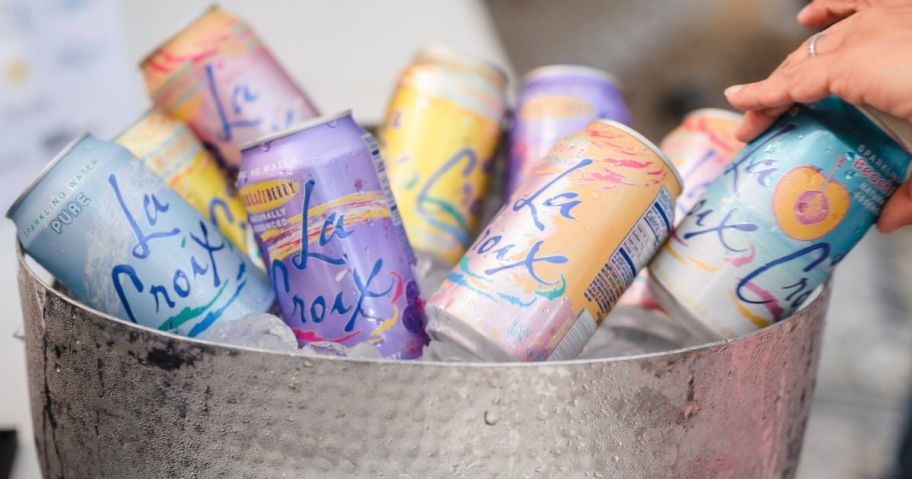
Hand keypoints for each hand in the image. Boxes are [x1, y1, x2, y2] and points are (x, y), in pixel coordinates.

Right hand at [722, 1, 911, 231]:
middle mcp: (874, 33)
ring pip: (833, 30)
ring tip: (780, 77)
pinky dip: (834, 4)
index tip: (739, 111)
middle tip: (760, 121)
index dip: (764, 99)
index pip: (798, 82)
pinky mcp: (907, 9)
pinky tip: (815, 12)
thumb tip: (887, 222)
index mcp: (867, 70)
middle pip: (808, 59)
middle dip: (777, 89)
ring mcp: (894, 14)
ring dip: (801, 55)